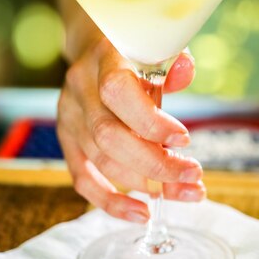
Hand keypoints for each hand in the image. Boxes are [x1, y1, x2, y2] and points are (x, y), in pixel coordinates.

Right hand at [57, 36, 203, 221]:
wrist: (95, 46)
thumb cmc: (136, 50)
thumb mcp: (157, 45)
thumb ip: (173, 60)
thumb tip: (185, 73)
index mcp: (104, 57)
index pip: (117, 92)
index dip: (149, 121)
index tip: (184, 139)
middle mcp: (80, 87)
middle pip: (107, 136)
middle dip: (154, 164)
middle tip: (191, 175)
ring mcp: (69, 116)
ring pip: (101, 161)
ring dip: (145, 184)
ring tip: (185, 191)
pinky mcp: (67, 140)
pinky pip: (82, 179)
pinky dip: (111, 202)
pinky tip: (141, 213)